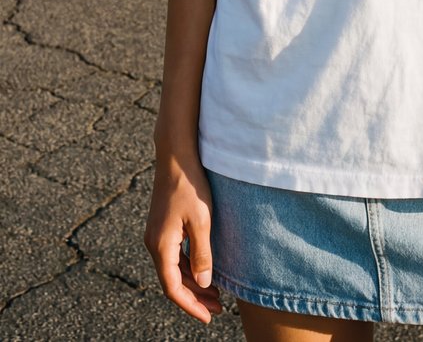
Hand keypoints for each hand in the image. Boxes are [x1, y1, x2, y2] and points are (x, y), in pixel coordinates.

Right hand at [143, 150, 221, 322]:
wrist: (176, 156)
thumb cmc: (190, 186)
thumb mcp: (202, 221)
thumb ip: (202, 253)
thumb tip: (203, 283)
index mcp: (161, 245)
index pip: (173, 287)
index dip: (190, 305)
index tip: (208, 316)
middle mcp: (154, 243)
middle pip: (172, 280)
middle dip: (194, 297)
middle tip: (218, 307)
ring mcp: (157, 234)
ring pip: (173, 268)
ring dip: (192, 282)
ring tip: (215, 292)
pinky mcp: (163, 226)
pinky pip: (174, 255)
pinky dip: (188, 266)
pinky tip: (203, 268)